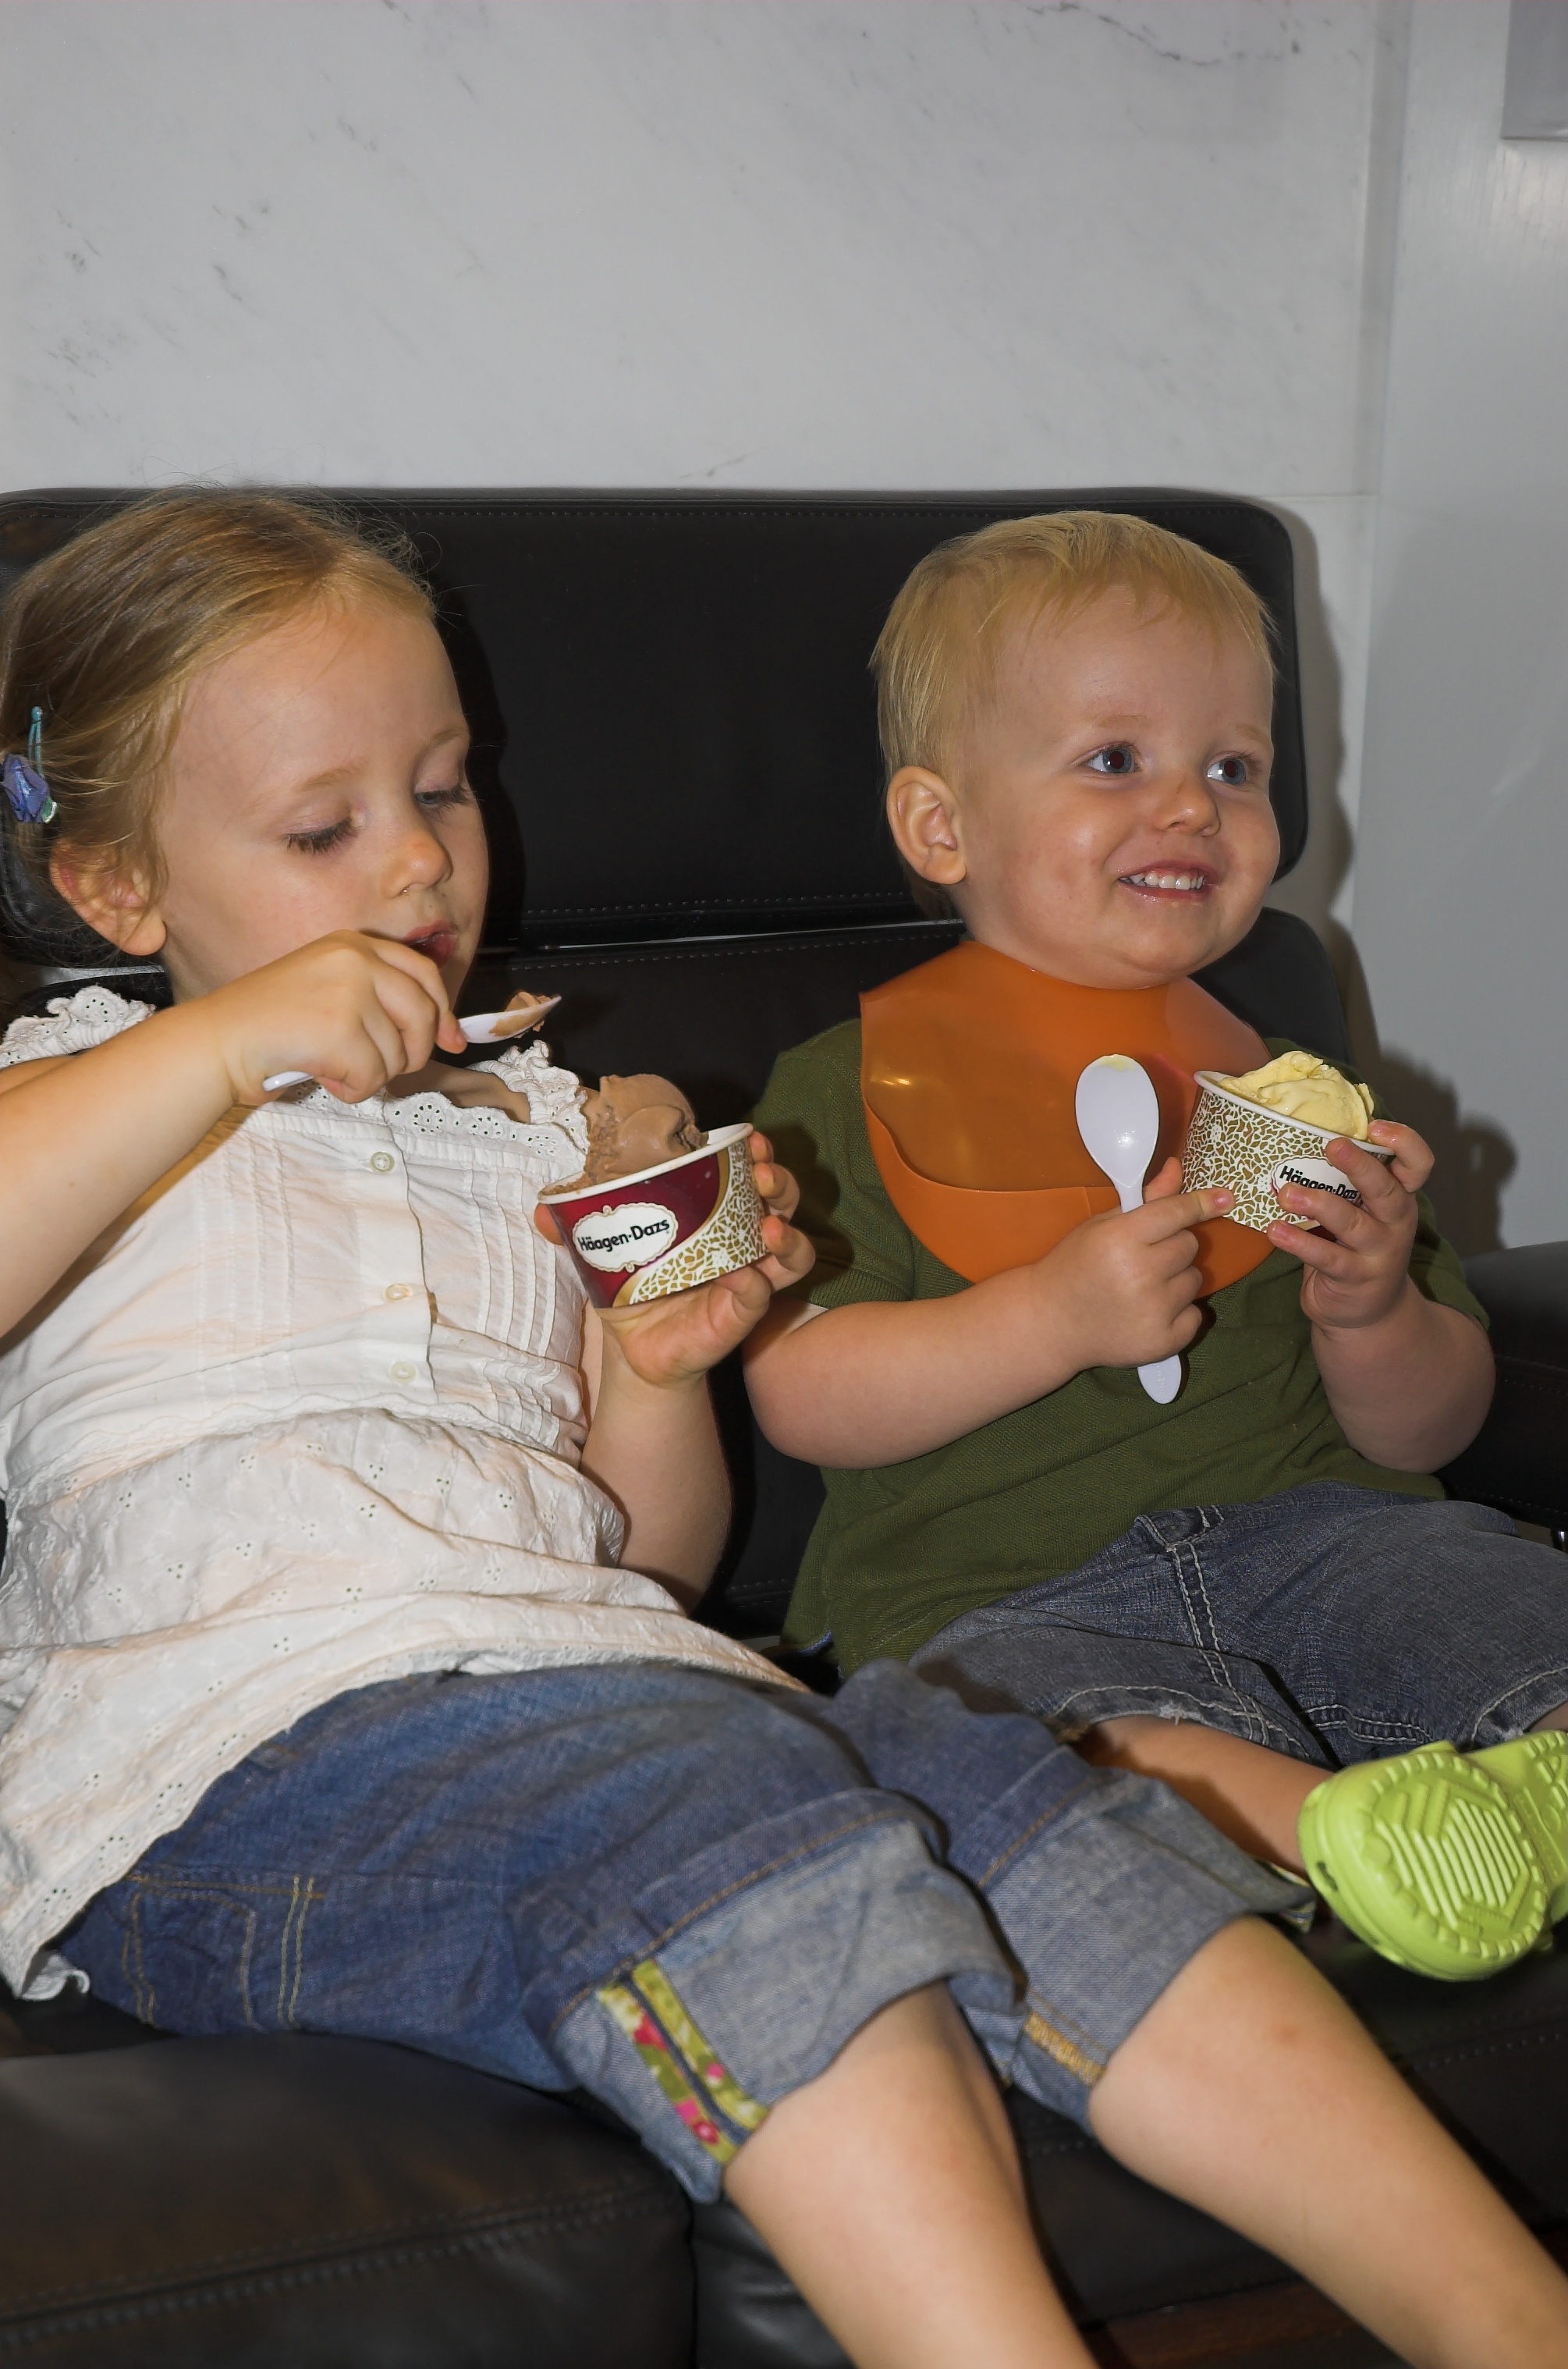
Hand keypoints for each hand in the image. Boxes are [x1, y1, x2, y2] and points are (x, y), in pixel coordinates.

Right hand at [196, 933, 466, 1105]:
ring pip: (397, 1054)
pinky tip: (321, 1076)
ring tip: (329, 1065)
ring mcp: (350, 992)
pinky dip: (352, 1090)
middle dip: (411, 1052)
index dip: (443, 1011)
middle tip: (381, 1068)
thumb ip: (378, 999)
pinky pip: (373, 1078)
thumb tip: (444, 1034)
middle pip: (422, 1015)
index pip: (423, 973)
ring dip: (369, 1074)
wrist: (216, 1041)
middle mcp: (356, 960)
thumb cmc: (268, 1025)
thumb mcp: (327, 988)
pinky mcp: (341, 1030)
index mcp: (353, 945)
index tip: (452, 1040)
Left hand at [543, 1132, 814, 1391]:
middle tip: (762, 1174)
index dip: (757, 1153)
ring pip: (793, 1249)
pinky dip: (755, 1283)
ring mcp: (748, 1276)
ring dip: (787, 1233)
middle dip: (779, 1182)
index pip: (748, 1173)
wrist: (633, 1350)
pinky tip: (741, 1275)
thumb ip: (576, 1230)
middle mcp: (740, 1239)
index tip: (751, 1139)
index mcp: (714, 1212)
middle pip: (782, 1201)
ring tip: (768, 1226)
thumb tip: (542, 1210)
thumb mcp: (601, 1254)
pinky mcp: (740, 1313)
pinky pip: (760, 1295)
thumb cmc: (631, 1289)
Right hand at [1034, 1156, 1233, 1371]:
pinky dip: (1179, 1313)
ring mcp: (1153, 1311)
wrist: (1051, 1323)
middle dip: (1172, 1247)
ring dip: (1176, 1280)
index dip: (1203, 1203)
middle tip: (1142, 1259)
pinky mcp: (1163, 1341)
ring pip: (1195, 1280)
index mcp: (1120, 1239)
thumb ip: (1146, 1199)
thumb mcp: (1102, 1226)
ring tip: (1141, 1288)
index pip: (1176, 1213)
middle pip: (1190, 1246)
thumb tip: (1178, 1168)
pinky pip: (1196, 1315)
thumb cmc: (1075, 1267)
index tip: (1226, 1198)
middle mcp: (1139, 1274)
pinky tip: (1148, 1312)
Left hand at [1267, 1120, 1430, 1332]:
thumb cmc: (1356, 1248)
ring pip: (1352, 1223)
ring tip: (1286, 1194)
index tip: (1375, 1125)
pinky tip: (1275, 1231)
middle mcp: (1395, 1221)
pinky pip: (1326, 1257)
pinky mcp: (1355, 1278)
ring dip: (1318, 1205)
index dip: (1405, 1141)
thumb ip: (1345, 1182)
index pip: (1418, 1164)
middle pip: (1386, 1189)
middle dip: (1360, 1165)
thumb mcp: (1363, 1212)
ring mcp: (1378, 1252)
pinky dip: (1298, 1242)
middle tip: (1331, 1146)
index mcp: (1399, 1197)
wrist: (1369, 1314)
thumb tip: (1298, 1136)